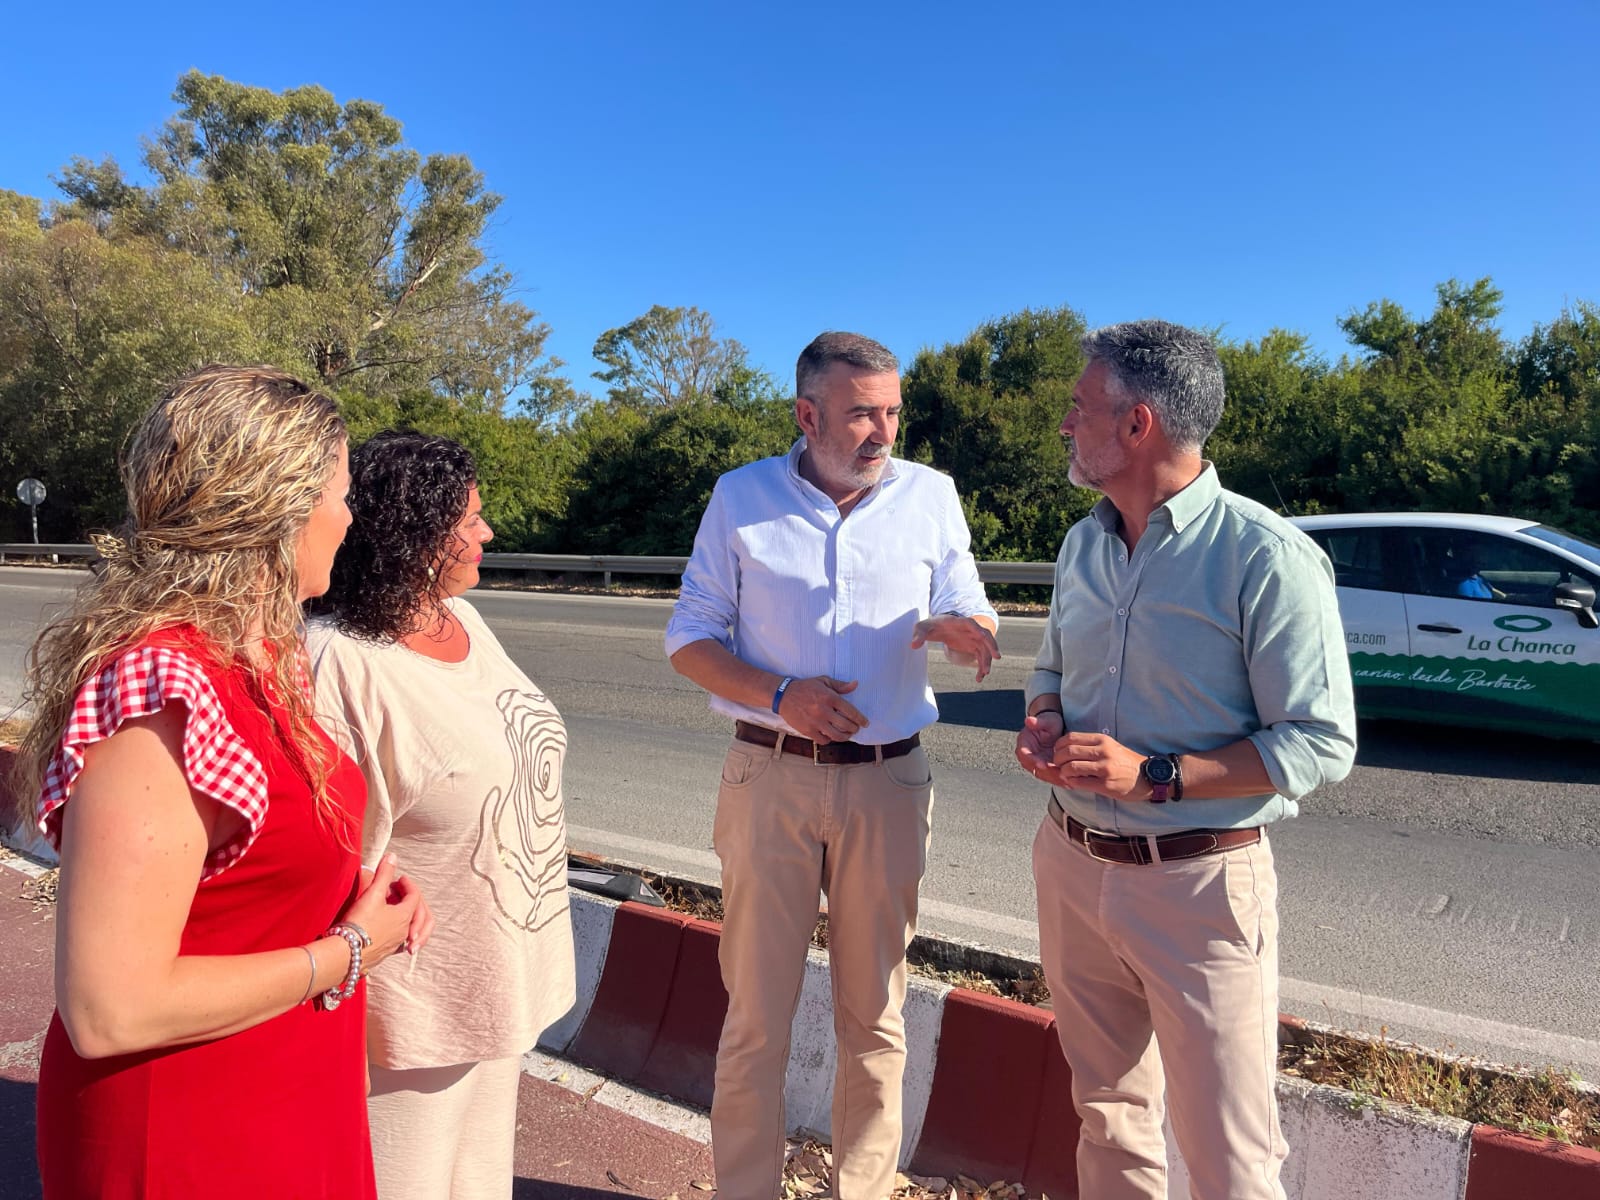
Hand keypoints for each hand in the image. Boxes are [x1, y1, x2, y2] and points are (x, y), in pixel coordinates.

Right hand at [341, 854, 420, 970]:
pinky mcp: (385, 953)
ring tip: (397, 909)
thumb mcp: (373, 894)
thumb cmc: (359, 923)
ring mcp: (396, 944)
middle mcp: (405, 931)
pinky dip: (400, 930)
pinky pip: (401, 940)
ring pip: (412, 928)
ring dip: (408, 916)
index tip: (396, 878)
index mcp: (406, 916)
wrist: (344, 954)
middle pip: (421, 914)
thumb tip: (393, 856)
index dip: (407, 883)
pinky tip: (388, 927)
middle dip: (413, 900)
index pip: (415, 895)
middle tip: (399, 893)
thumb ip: (384, 874)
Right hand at [778, 675, 867, 743]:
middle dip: (854, 728)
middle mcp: (824, 711)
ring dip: (845, 736)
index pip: (851, 711)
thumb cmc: (804, 687)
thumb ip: (840, 685)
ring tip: (847, 735)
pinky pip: (823, 740)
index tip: (865, 723)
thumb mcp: (823, 681)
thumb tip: (855, 685)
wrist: (783, 695)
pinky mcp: (808, 730)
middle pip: (846, 725)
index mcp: (829, 697)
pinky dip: (830, 739)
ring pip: (836, 735)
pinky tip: (831, 735)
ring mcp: (815, 722)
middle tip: (855, 728)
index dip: (860, 719)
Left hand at [911, 615, 1000, 681]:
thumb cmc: (930, 625)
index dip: (981, 631)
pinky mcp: (973, 647)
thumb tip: (913, 645)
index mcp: (961, 622)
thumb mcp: (922, 627)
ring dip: (986, 662)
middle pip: (986, 636)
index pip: (973, 625)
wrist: (937, 627)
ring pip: (985, 650)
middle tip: (996, 658)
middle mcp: (971, 630)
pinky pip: (981, 658)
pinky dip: (981, 667)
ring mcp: (974, 639)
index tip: (984, 636)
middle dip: (991, 646)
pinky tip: (979, 678)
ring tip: (982, 675)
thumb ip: (918, 635)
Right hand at [1015, 710, 1066, 785]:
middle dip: (1048, 774)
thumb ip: (1038, 722)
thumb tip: (1029, 720)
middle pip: (1035, 769)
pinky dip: (1060, 780)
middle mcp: (1028, 757)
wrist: (1053, 727)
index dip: (1033, 760)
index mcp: (1024, 744)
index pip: (1025, 755)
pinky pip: (1051, 777)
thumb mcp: (1045, 720)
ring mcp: (1037, 764)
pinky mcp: (1046, 769)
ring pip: (1044, 775)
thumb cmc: (1048, 722)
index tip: (1043, 764)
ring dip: (1055, 779)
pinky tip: (1070, 782)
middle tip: (1060, 776)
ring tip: (1067, 782)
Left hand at [1049, 732, 1148, 800]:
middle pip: (1068, 752)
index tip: (1058, 753)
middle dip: (1058, 760)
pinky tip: (1073, 783)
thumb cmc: (1125, 762)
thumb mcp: (1109, 747)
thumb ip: (1089, 746)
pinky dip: (1072, 783)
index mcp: (1102, 740)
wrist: (1147, 777)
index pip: (1070, 738)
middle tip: (1059, 766)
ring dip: (1063, 773)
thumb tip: (1064, 750)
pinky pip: (1080, 783)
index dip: (1058, 746)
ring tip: (1066, 776)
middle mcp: (1103, 752)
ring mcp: (1104, 768)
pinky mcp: (1106, 784)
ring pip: (1071, 767)